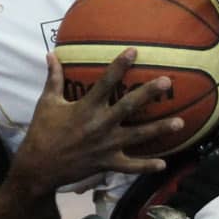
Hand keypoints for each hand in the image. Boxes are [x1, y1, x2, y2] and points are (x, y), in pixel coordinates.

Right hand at [14, 51, 182, 193]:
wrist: (38, 167)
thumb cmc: (42, 132)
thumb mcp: (46, 103)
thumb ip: (53, 79)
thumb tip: (51, 55)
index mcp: (85, 108)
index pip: (105, 82)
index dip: (120, 66)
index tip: (134, 51)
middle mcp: (100, 125)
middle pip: (129, 106)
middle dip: (148, 93)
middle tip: (167, 81)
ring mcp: (106, 146)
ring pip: (138, 136)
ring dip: (159, 129)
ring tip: (180, 123)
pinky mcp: (107, 163)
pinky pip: (130, 166)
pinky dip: (146, 166)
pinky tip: (163, 164)